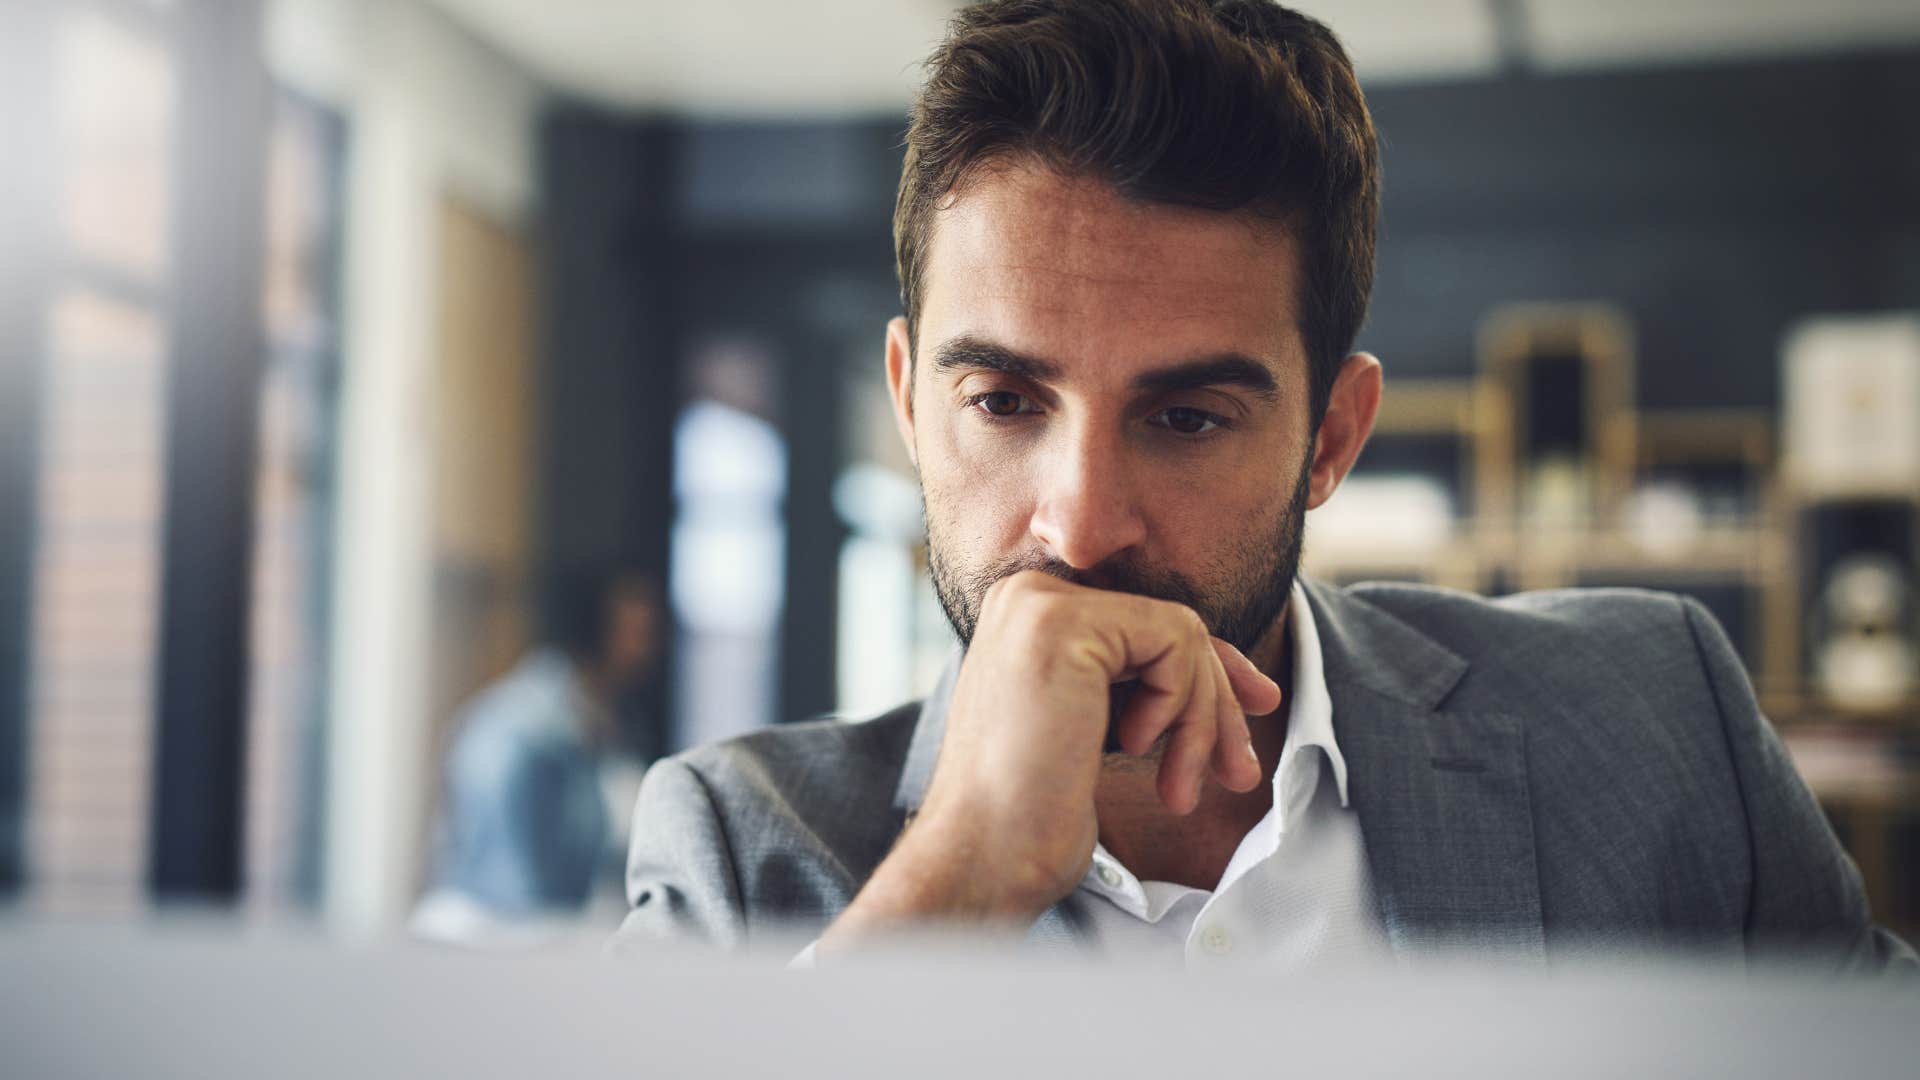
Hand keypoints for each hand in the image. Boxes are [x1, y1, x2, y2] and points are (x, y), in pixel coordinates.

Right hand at [819, 570, 1281, 947]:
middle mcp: (1027, 595)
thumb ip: (1148, 686)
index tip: (1257, 709)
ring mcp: (1040, 604)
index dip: (1209, 669)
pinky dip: (1181, 704)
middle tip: (1239, 773)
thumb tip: (1244, 681)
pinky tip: (1137, 750)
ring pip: (1182, 635)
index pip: (1145, 625)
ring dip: (1202, 719)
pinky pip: (1176, 641)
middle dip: (1218, 702)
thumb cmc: (1035, 815)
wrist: (985, 856)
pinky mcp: (1063, 624)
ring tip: (1181, 789)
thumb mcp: (1102, 730)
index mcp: (1027, 616)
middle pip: (1170, 627)